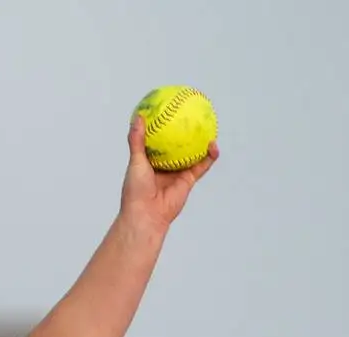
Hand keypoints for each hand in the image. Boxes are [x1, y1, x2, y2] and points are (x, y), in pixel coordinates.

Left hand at [119, 113, 218, 232]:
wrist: (146, 215)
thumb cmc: (136, 190)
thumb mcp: (135, 161)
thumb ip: (137, 140)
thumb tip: (138, 117)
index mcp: (150, 160)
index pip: (158, 140)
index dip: (163, 127)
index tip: (168, 110)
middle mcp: (165, 165)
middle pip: (178, 145)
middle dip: (185, 132)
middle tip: (192, 114)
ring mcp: (177, 173)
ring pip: (193, 154)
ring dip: (201, 141)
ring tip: (209, 125)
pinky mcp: (188, 180)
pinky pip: (202, 166)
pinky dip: (209, 156)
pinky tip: (213, 145)